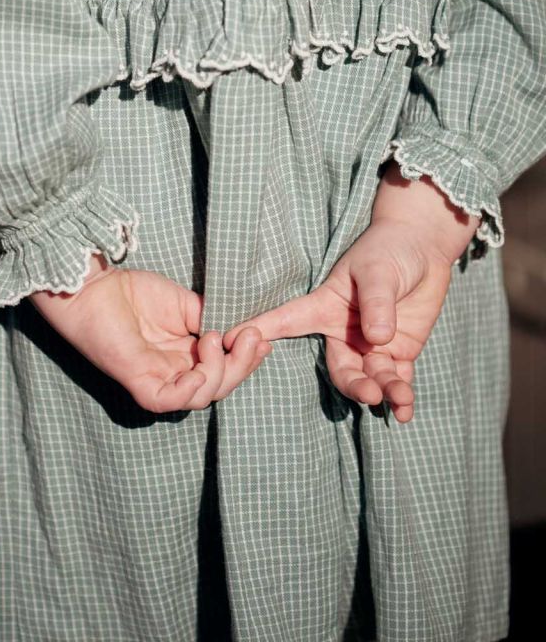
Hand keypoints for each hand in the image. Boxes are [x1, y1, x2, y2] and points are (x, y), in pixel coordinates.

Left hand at [30, 252, 272, 413]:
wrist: (94, 286)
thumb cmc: (131, 292)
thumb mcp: (184, 304)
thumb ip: (210, 319)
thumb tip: (241, 330)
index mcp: (184, 358)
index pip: (222, 372)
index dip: (246, 360)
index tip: (263, 337)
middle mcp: (172, 374)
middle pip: (217, 388)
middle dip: (242, 366)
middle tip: (252, 337)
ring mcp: (155, 380)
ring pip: (200, 397)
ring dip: (219, 370)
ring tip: (214, 337)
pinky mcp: (137, 381)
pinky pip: (167, 401)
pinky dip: (189, 389)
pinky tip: (198, 363)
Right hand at [223, 164, 479, 422]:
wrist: (424, 246)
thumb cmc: (389, 249)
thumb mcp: (377, 270)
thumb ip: (376, 302)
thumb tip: (378, 340)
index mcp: (326, 307)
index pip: (289, 321)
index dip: (264, 331)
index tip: (233, 340)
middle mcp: (344, 332)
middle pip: (340, 367)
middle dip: (353, 384)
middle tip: (369, 393)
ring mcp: (371, 344)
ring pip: (370, 378)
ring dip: (383, 392)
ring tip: (399, 399)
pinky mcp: (399, 351)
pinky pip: (397, 379)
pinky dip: (401, 397)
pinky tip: (405, 410)